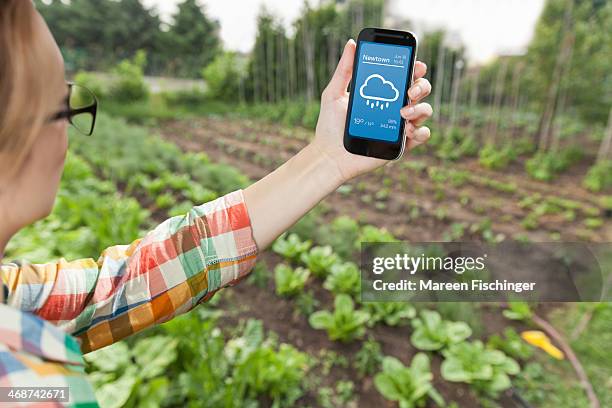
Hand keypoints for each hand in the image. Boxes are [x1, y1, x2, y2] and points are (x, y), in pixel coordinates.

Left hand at [311, 39, 432, 182]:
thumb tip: (351, 43)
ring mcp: (399, 126)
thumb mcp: (333, 94)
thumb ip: (344, 70)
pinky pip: (422, 135)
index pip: (405, 76)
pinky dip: (421, 131)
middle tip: (409, 91)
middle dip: (421, 86)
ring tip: (404, 112)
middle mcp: (394, 107)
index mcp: (382, 94)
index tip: (416, 64)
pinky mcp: (401, 145)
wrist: (329, 156)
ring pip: (425, 111)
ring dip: (420, 108)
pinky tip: (409, 129)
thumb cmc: (330, 126)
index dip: (416, 68)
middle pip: (420, 91)